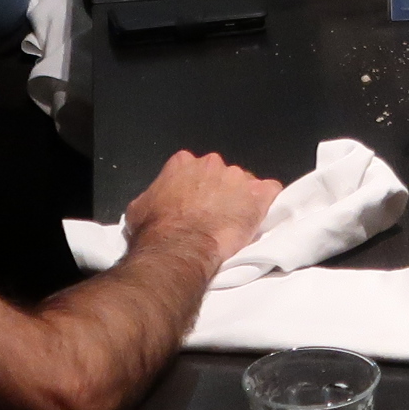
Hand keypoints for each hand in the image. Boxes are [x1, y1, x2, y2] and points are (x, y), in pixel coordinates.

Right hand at [123, 151, 280, 267]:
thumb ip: (152, 196)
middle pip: (219, 173)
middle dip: (218, 190)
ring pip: (243, 183)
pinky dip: (265, 201)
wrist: (181, 247)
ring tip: (233, 222)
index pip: (192, 167)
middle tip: (212, 214)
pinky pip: (269, 190)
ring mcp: (237, 177)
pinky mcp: (258, 195)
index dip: (193, 186)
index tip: (192, 203)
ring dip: (240, 198)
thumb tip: (153, 202)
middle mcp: (211, 163)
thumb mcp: (139, 208)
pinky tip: (257, 215)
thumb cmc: (156, 229)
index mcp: (182, 162)